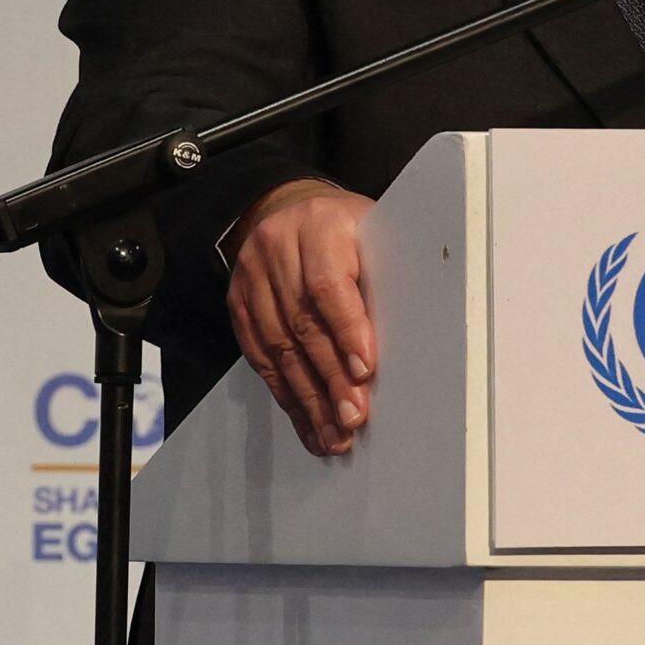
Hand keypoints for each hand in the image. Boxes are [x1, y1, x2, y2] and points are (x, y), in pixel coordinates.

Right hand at [225, 180, 376, 455]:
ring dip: (309, 399)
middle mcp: (278, 248)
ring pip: (279, 348)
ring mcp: (252, 277)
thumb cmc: (347, 230)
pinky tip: (308, 422)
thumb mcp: (372, 235)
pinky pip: (261, 358)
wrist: (289, 208)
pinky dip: (287, 395)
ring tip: (333, 435)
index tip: (366, 370)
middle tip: (353, 418)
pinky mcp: (238, 304)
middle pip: (303, 323)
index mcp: (320, 225)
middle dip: (330, 378)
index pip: (328, 283)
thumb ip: (381, 279)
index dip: (347, 329)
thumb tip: (406, 343)